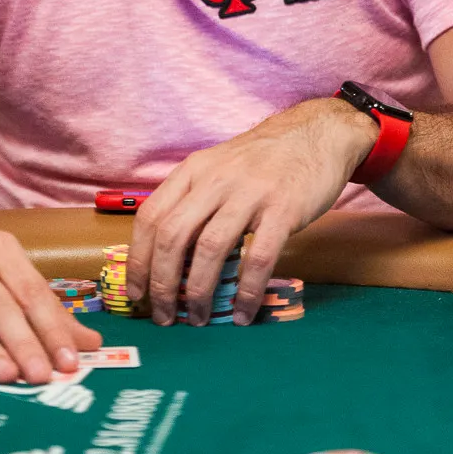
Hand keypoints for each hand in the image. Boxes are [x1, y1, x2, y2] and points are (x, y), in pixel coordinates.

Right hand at [0, 210, 101, 382]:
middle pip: (1, 308)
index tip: (69, 359)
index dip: (52, 327)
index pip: (32, 293)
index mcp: (3, 251)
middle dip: (23, 343)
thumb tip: (88, 342)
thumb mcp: (10, 264)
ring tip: (8, 376)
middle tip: (41, 375)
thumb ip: (46, 305)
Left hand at [125, 97, 376, 326]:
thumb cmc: (262, 160)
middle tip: (164, 316)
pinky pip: (258, 258)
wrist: (315, 134)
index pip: (150, 217)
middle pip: (173, 236)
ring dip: (198, 292)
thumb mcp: (217, 167)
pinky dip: (247, 292)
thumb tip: (166, 255)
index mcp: (193, 171)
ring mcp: (249, 193)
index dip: (138, 260)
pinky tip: (243, 314)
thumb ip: (193, 200)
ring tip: (198, 319)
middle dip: (162, 284)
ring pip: (210, 249)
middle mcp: (215, 180)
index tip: (136, 293)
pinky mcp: (283, 209)